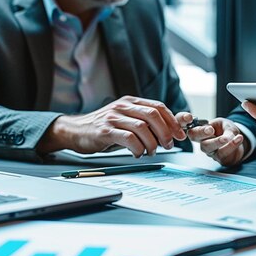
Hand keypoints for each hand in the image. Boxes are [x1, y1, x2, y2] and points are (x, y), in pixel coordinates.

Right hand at [38, 96, 186, 157]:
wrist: (75, 130)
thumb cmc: (104, 127)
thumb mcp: (127, 120)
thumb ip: (146, 122)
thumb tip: (173, 128)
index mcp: (131, 101)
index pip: (158, 107)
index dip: (172, 121)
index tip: (180, 135)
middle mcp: (123, 106)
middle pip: (153, 115)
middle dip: (165, 132)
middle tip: (168, 145)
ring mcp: (113, 117)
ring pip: (142, 127)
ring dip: (152, 143)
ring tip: (151, 151)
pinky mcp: (105, 131)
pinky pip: (128, 138)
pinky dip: (138, 148)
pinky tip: (137, 153)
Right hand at [186, 117, 247, 165]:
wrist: (235, 138)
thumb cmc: (225, 129)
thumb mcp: (225, 124)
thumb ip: (225, 130)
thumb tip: (226, 138)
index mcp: (201, 133)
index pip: (194, 133)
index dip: (200, 132)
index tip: (210, 129)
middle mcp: (204, 144)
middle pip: (205, 146)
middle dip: (215, 142)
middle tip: (224, 138)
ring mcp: (212, 153)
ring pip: (217, 152)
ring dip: (227, 145)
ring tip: (235, 138)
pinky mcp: (221, 159)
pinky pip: (226, 155)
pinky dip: (233, 146)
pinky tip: (238, 139)